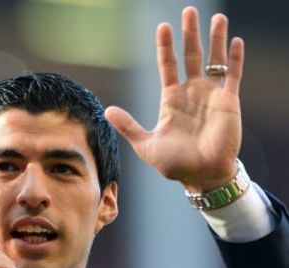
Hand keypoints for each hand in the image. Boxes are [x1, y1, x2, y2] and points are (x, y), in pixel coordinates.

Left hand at [105, 6, 242, 191]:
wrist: (201, 176)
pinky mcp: (228, 102)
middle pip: (191, 56)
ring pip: (214, 61)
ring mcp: (210, 96)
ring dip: (216, 39)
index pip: (167, 66)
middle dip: (190, 34)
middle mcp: (191, 93)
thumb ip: (129, 127)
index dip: (166, 47)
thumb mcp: (146, 145)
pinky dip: (234, 60)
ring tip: (217, 17)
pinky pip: (233, 76)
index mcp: (171, 100)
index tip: (163, 27)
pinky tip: (234, 41)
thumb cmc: (175, 164)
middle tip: (188, 11)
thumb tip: (107, 110)